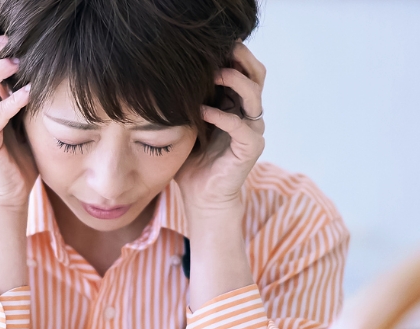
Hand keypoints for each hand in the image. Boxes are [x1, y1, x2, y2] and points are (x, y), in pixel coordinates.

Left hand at [175, 42, 266, 213]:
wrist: (200, 195)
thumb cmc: (190, 158)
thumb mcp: (186, 121)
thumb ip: (185, 99)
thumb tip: (163, 73)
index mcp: (235, 103)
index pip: (243, 69)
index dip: (232, 54)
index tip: (211, 43)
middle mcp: (248, 113)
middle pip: (256, 75)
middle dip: (241, 58)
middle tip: (223, 48)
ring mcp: (252, 130)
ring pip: (254, 96)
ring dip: (235, 81)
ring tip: (215, 74)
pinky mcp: (250, 148)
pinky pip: (242, 127)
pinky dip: (222, 116)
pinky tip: (203, 111)